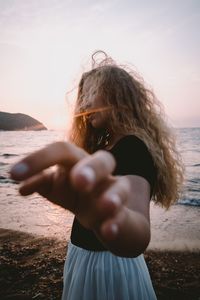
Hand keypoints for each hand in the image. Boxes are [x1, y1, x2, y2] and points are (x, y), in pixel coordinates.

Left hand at [10, 141, 128, 240]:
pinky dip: (115, 224)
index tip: (13, 174)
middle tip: (78, 183)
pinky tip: (108, 232)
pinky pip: (123, 217)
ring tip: (104, 207)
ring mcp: (115, 193)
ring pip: (120, 186)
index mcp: (79, 163)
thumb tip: (22, 188)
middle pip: (102, 160)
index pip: (62, 151)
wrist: (110, 219)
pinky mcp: (124, 215)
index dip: (39, 159)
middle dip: (90, 170)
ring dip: (112, 196)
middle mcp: (100, 174)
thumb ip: (42, 184)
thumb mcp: (59, 190)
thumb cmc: (79, 198)